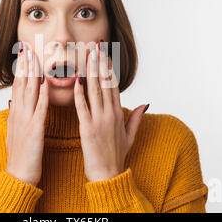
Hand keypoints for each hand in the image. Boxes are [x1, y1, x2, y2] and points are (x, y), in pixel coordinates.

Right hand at [6, 41, 48, 186]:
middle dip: (25, 64)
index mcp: (16, 113)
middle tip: (27, 46)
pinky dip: (42, 95)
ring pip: (29, 92)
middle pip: (21, 83)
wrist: (18, 176)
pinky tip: (45, 83)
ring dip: (32, 73)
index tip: (24, 53)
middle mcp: (19, 113)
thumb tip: (17, 105)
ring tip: (35, 56)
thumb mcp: (17, 132)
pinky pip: (39, 109)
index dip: (21, 68)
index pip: (18, 85)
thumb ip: (19, 116)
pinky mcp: (34, 130)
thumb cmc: (22, 156)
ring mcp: (25, 120)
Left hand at [74, 40, 148, 181]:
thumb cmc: (117, 156)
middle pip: (105, 83)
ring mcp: (100, 121)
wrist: (109, 176)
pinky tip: (76, 81)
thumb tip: (145, 103)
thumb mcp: (130, 136)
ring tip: (87, 55)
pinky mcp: (88, 129)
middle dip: (99, 63)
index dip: (109, 68)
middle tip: (94, 46)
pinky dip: (79, 94)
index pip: (114, 85)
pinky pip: (83, 108)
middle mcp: (110, 114)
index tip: (105, 54)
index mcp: (119, 114)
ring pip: (95, 91)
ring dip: (90, 72)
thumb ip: (136, 118)